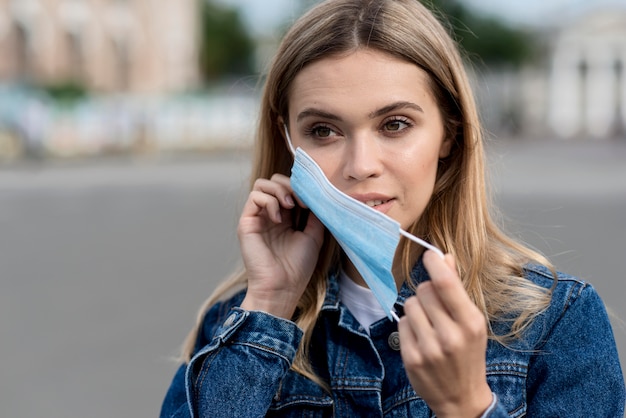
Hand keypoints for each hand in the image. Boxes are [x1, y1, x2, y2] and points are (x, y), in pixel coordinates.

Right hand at [238, 174, 323, 318]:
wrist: (282, 287)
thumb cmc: (297, 267)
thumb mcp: (314, 236)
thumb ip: (315, 214)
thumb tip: (318, 195)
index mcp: (286, 218)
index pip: (289, 188)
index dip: (300, 188)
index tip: (312, 201)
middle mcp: (270, 214)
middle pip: (274, 181)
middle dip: (290, 184)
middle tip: (301, 201)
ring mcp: (257, 217)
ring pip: (262, 184)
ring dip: (280, 189)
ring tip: (290, 206)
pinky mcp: (247, 222)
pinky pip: (254, 197)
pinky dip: (270, 201)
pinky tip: (279, 219)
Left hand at [398, 250, 492, 416]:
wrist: (461, 398)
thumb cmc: (468, 353)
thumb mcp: (472, 322)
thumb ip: (457, 289)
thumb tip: (445, 257)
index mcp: (470, 322)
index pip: (445, 283)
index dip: (433, 263)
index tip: (429, 255)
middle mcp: (450, 335)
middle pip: (424, 290)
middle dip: (427, 292)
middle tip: (435, 307)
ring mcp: (429, 348)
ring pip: (410, 304)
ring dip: (416, 309)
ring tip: (429, 325)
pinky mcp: (411, 358)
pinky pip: (401, 323)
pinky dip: (408, 326)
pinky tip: (421, 338)